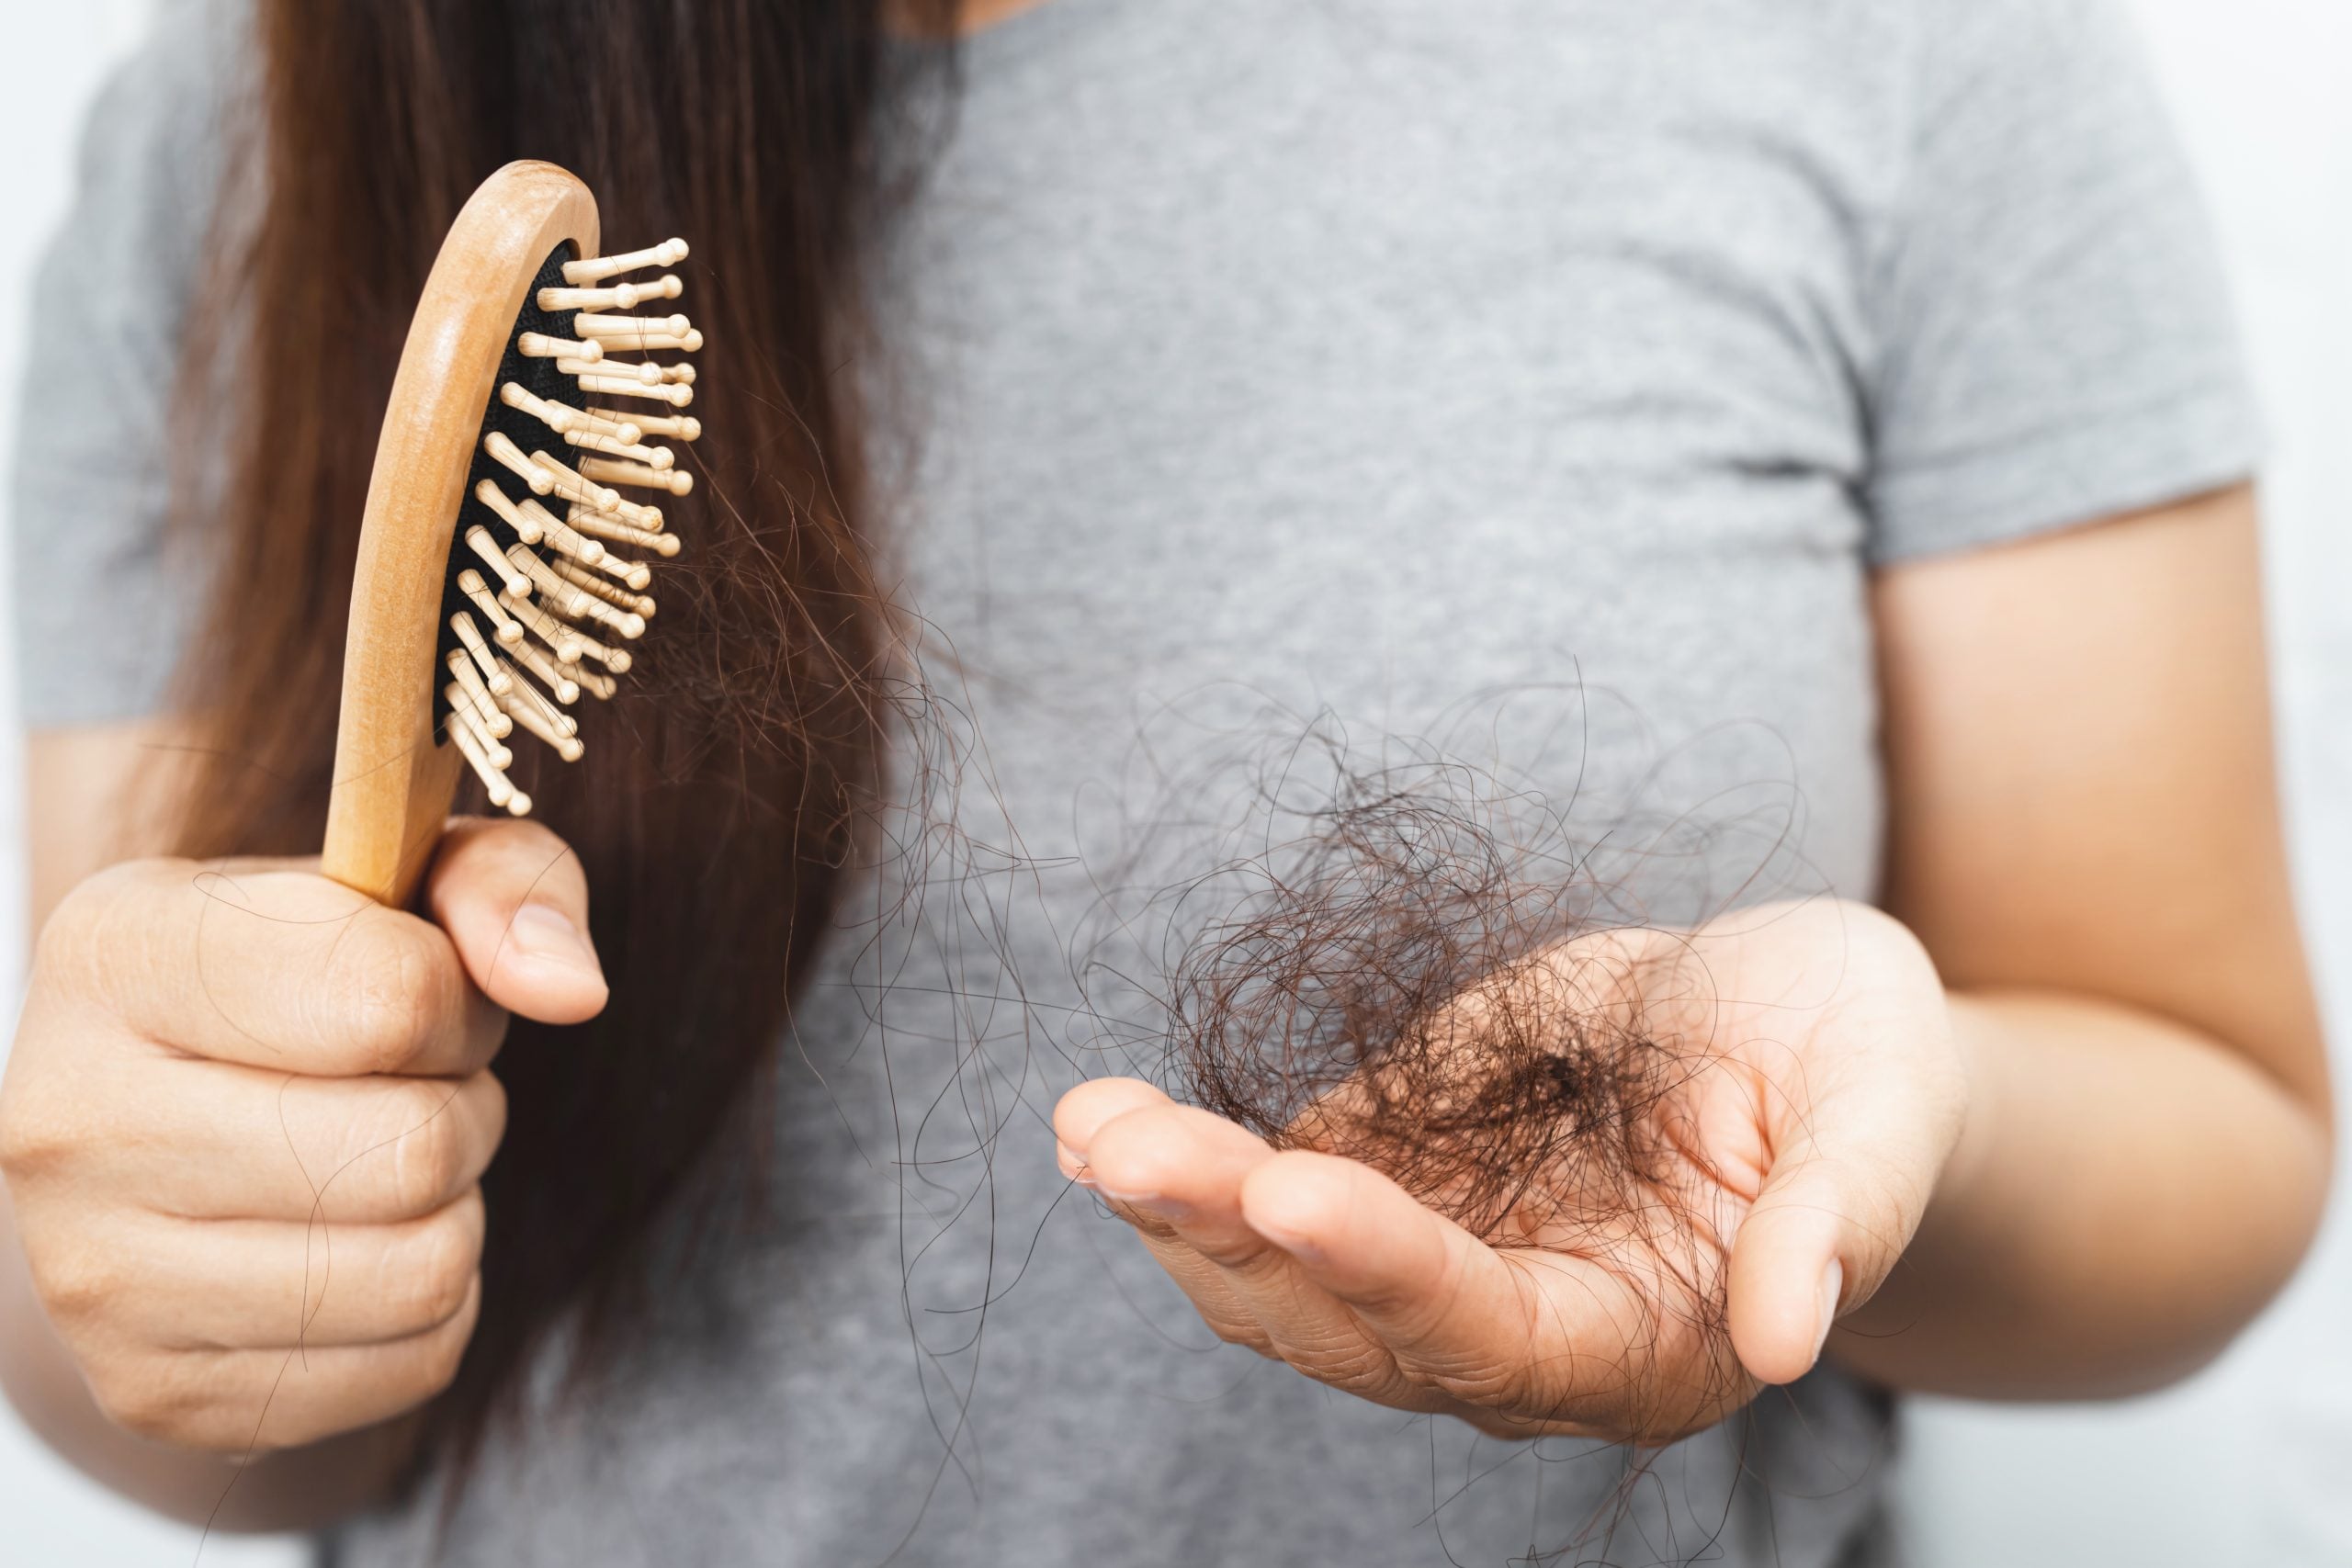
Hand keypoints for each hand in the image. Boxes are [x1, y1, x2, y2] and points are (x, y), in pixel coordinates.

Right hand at [0, 819, 604, 1452]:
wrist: (150, 1126)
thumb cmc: (301, 980)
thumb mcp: (402, 882)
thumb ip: (507, 885)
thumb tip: (571, 989)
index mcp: (114, 954)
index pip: (387, 1000)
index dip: (458, 1002)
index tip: (424, 994)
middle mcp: (68, 1120)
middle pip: (414, 1149)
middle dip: (463, 1111)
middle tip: (411, 1087)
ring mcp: (95, 1277)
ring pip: (423, 1269)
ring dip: (453, 1209)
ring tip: (386, 1160)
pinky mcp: (155, 1392)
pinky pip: (412, 1363)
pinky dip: (433, 1306)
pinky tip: (359, 1244)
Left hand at [1054, 899, 1968, 1444]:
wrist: (1798, 1027)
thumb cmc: (1859, 1066)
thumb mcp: (1882, 1109)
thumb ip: (1842, 1219)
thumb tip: (1794, 1337)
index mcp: (1642, 1342)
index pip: (1493, 1334)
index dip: (1388, 1272)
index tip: (1290, 1188)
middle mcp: (1517, 1331)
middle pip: (1346, 1324)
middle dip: (1230, 1236)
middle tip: (1128, 1148)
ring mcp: (1437, 1261)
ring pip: (1278, 1278)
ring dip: (1176, 1209)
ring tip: (1089, 1127)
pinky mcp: (1390, 1182)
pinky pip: (1264, 1198)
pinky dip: (1180, 1167)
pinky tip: (1096, 1123)